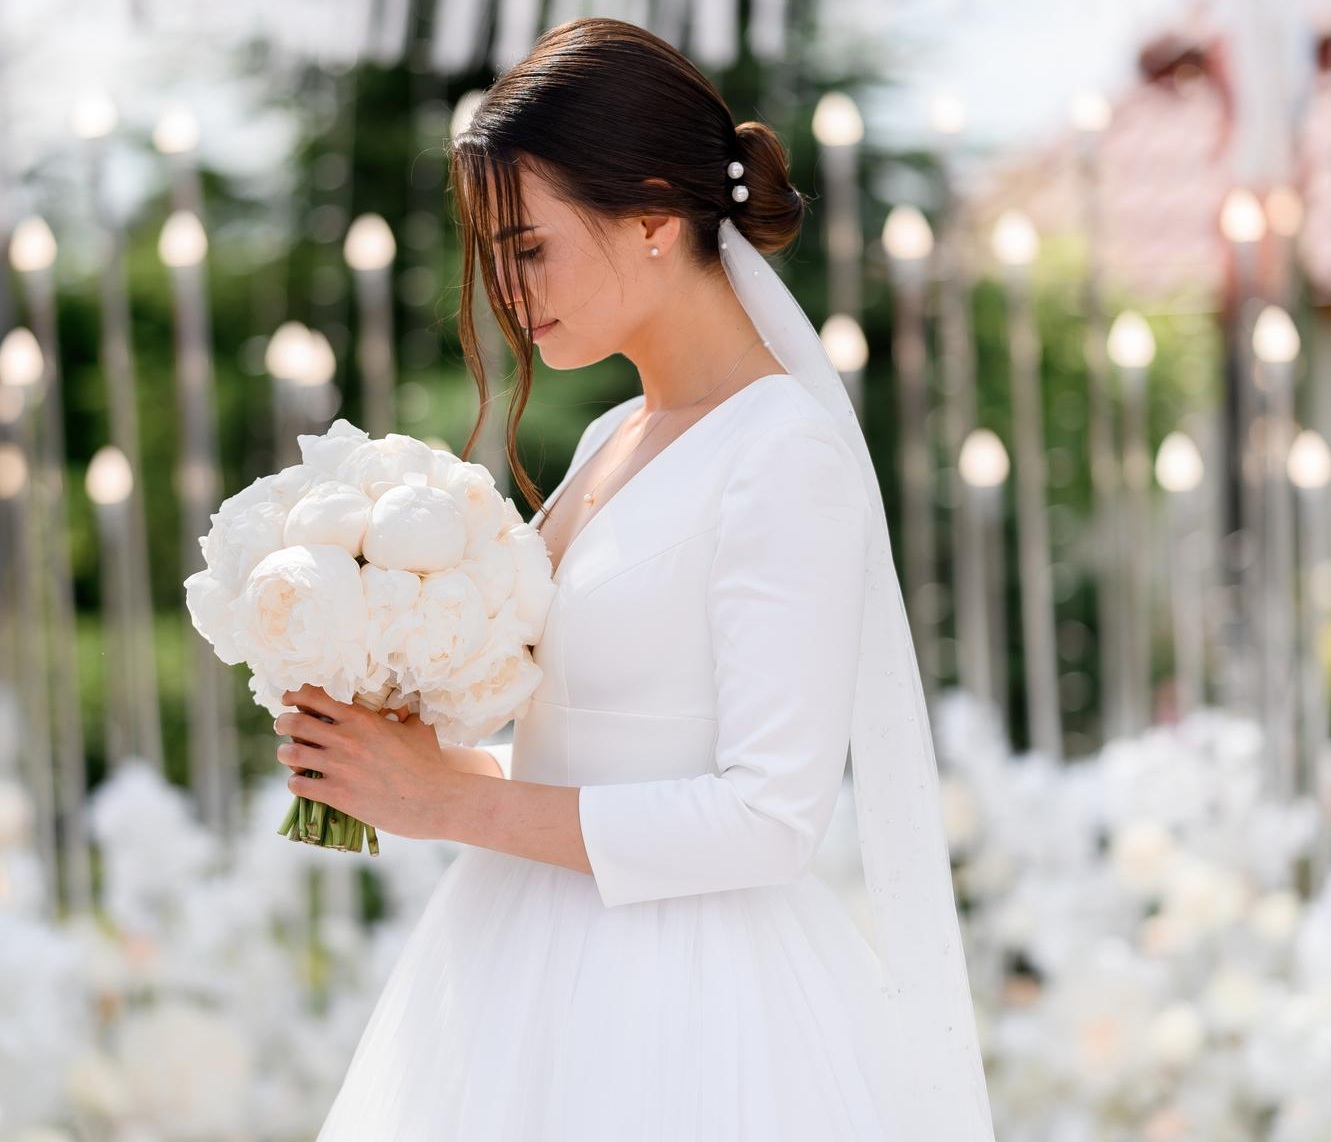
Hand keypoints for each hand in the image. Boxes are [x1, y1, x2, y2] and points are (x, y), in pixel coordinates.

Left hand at [274, 684, 457, 839]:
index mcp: (362, 719)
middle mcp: (345, 739)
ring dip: (285, 755)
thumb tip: (404, 702)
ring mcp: (339, 767)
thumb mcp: (420, 728)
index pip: (314, 697)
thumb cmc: (430, 763)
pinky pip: (298, 785)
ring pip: (290, 754)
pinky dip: (295, 783)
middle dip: (283, 723)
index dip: (295, 695)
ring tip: (290, 757)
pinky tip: (303, 783)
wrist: (435, 800)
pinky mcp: (337, 795)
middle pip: (294, 723)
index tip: (289, 700)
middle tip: (284, 728)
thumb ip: (406, 712)